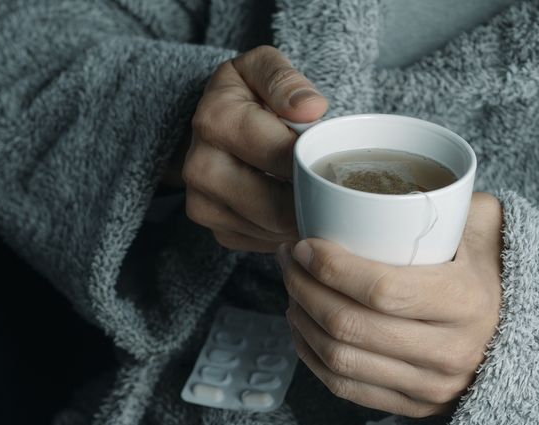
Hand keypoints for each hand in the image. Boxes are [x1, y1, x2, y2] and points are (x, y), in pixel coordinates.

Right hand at [173, 46, 327, 252]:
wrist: (216, 124)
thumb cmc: (248, 95)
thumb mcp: (263, 67)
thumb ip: (285, 80)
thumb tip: (311, 108)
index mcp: (215, 121)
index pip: (283, 157)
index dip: (316, 163)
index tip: (337, 161)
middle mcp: (200, 168)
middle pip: (276, 207)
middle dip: (314, 201)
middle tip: (338, 190)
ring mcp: (204, 205)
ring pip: (274, 231)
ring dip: (303, 219)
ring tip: (318, 196)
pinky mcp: (218, 232)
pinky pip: (266, 243)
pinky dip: (288, 232)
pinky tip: (295, 208)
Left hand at [277, 193, 503, 417]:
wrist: (529, 334)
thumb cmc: (495, 269)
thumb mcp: (486, 225)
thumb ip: (450, 200)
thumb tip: (391, 179)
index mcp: (466, 302)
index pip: (382, 290)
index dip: (331, 268)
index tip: (306, 243)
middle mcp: (450, 352)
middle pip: (350, 326)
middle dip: (304, 288)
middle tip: (290, 258)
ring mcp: (431, 387)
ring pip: (341, 360)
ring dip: (301, 320)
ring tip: (292, 287)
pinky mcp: (414, 407)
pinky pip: (345, 388)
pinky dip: (311, 356)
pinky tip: (302, 325)